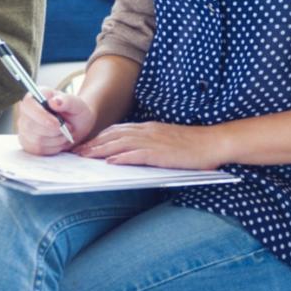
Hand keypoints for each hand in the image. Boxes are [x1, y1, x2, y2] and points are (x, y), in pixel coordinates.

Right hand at [16, 91, 97, 155]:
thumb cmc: (75, 112)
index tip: (58, 123)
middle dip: (54, 131)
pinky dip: (53, 148)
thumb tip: (54, 101)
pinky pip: (38, 149)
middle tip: (68, 127)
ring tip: (66, 133)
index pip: (28, 105)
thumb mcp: (77, 104)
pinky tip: (60, 141)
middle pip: (30, 125)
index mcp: (35, 97)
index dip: (41, 115)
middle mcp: (26, 113)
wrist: (77, 126)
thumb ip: (67, 101)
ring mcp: (24, 129)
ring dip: (56, 139)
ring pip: (36, 140)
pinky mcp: (27, 143)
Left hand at [78, 120, 227, 169]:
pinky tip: (111, 162)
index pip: (118, 130)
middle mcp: (148, 131)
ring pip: (121, 143)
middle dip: (93, 144)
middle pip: (114, 135)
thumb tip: (129, 154)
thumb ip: (148, 145)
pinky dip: (122, 157)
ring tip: (85, 157)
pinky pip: (138, 154)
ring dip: (101, 150)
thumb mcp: (166, 141)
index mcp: (149, 128)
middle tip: (76, 151)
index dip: (99, 137)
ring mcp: (154, 141)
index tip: (84, 144)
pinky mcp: (162, 153)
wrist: (214, 142)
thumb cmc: (192, 145)